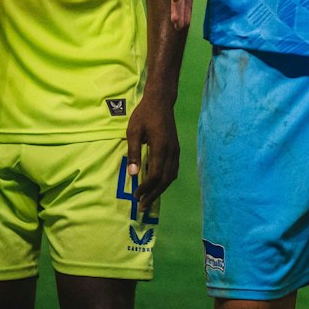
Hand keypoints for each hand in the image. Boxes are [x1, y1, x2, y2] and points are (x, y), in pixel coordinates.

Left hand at [125, 91, 181, 209]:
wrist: (161, 101)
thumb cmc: (144, 115)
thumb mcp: (133, 131)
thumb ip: (133, 152)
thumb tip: (132, 174)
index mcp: (160, 147)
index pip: (155, 174)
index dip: (146, 187)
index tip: (136, 196)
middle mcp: (171, 151)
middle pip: (166, 179)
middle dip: (154, 194)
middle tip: (142, 206)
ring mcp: (176, 150)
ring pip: (172, 176)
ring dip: (161, 189)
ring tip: (149, 199)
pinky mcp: (176, 148)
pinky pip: (173, 169)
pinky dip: (166, 180)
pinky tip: (158, 185)